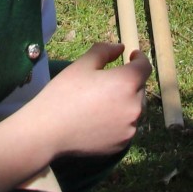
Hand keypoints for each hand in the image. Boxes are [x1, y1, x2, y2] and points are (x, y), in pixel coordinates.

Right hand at [41, 42, 151, 161]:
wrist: (47, 131)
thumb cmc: (64, 93)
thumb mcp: (82, 65)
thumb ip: (104, 51)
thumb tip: (121, 48)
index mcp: (127, 83)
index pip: (145, 67)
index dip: (139, 59)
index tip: (131, 56)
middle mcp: (135, 106)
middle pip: (139, 88)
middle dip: (129, 82)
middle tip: (108, 81)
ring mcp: (130, 128)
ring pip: (134, 109)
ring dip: (126, 102)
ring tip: (103, 102)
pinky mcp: (122, 144)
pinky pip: (126, 127)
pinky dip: (119, 121)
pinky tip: (100, 120)